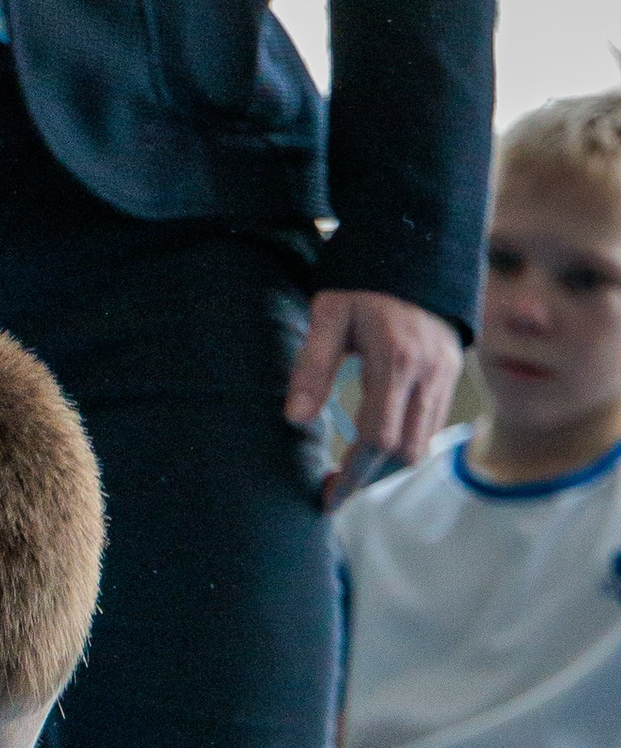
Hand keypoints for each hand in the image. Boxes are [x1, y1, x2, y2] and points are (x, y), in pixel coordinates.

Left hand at [285, 290, 463, 504]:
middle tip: (336, 488)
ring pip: (422, 444)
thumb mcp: (329, 314)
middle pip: (404, 451)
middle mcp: (428, 373)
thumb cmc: (364, 283)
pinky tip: (377, 445)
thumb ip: (313, 366)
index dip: (353, 474)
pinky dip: (405, 445)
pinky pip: (433, 426)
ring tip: (353, 471)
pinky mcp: (452, 373)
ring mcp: (445, 374)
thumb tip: (295, 418)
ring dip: (388, 466)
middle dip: (370, 478)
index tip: (329, 496)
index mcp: (396, 360)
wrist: (416, 251)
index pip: (377, 438)